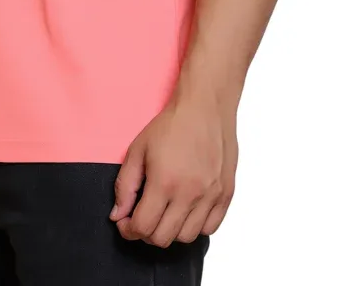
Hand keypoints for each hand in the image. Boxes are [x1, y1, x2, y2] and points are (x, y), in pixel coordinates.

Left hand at [109, 85, 237, 246]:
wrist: (204, 106)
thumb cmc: (171, 125)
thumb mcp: (138, 149)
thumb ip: (125, 185)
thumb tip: (118, 215)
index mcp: (164, 182)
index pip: (143, 227)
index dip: (129, 230)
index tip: (126, 222)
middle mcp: (190, 194)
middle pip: (163, 238)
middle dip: (146, 233)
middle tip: (142, 217)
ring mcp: (211, 196)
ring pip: (187, 237)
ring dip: (171, 230)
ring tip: (164, 212)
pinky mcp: (226, 194)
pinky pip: (210, 228)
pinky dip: (195, 226)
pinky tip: (186, 210)